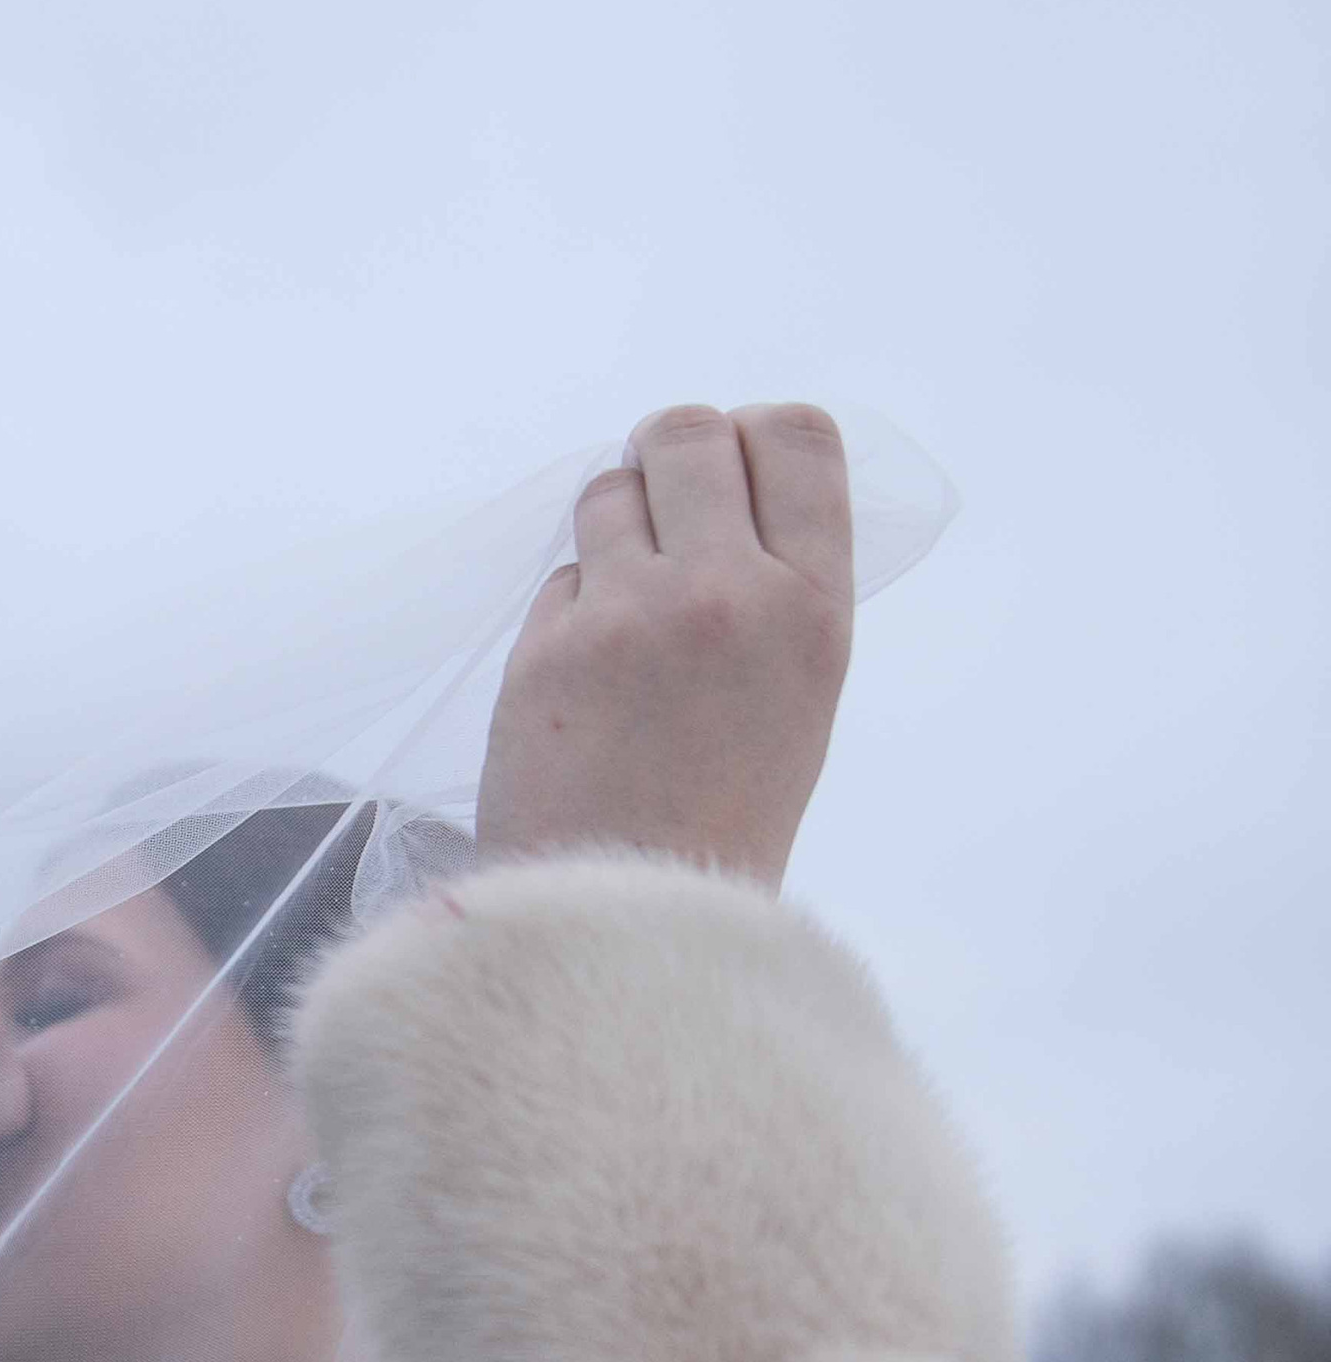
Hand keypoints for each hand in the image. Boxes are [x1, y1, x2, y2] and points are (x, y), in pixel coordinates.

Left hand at [472, 400, 854, 891]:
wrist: (637, 929)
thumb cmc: (723, 825)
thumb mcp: (798, 700)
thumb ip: (777, 593)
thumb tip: (729, 498)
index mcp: (813, 611)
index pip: (796, 438)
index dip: (753, 435)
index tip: (731, 469)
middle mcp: (728, 595)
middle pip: (689, 433)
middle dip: (666, 459)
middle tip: (658, 516)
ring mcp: (631, 616)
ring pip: (609, 492)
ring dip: (611, 530)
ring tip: (622, 609)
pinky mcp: (548, 649)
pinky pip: (559, 579)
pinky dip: (569, 613)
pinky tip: (584, 684)